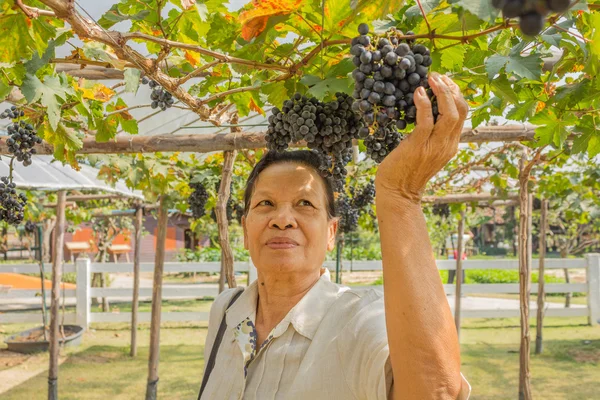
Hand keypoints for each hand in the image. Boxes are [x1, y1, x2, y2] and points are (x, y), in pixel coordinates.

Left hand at [375, 73, 467, 202]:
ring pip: (449, 114)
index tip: (444, 82)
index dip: (455, 94)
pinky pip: (426, 121)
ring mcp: (435, 146)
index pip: (463, 113)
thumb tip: (426, 112)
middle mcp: (448, 144)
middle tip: (437, 76)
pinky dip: (423, 104)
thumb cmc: (407, 170)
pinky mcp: (419, 146)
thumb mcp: (426, 151)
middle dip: (451, 89)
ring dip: (441, 92)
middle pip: (461, 110)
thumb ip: (431, 135)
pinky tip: (418, 93)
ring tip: (431, 79)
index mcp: (451, 144)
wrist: (398, 193)